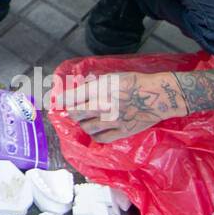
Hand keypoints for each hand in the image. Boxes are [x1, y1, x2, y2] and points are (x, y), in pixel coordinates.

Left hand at [64, 72, 186, 142]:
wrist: (158, 96)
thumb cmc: (135, 82)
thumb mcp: (112, 76)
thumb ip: (94, 84)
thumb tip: (79, 88)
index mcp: (99, 90)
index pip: (71, 97)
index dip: (60, 100)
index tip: (54, 101)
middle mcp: (103, 106)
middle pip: (76, 114)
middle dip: (71, 112)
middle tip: (72, 110)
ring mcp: (111, 122)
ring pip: (86, 127)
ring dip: (82, 123)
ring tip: (85, 120)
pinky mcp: (121, 132)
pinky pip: (101, 138)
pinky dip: (95, 135)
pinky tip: (96, 130)